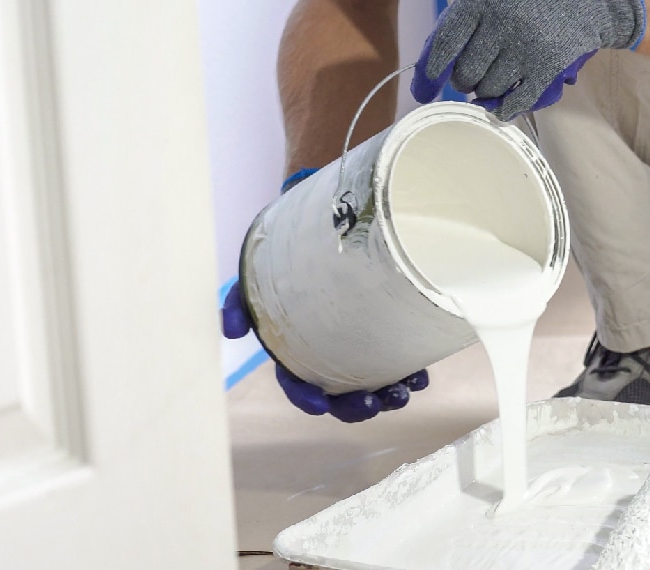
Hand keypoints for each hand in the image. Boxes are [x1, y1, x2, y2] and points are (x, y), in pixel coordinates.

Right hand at [222, 281, 428, 422]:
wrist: (323, 231)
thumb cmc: (285, 262)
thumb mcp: (256, 280)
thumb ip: (239, 304)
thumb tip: (229, 332)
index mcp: (297, 352)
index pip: (298, 384)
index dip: (307, 399)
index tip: (320, 405)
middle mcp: (330, 356)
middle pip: (342, 395)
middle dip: (357, 407)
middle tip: (374, 403)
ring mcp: (361, 347)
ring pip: (377, 385)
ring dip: (391, 396)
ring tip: (405, 391)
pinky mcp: (387, 335)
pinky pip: (402, 362)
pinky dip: (411, 374)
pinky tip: (420, 374)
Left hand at [411, 0, 645, 120]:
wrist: (588, 0)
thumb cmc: (526, 2)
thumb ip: (462, 24)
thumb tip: (430, 70)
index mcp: (481, 2)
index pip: (445, 44)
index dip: (430, 72)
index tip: (423, 91)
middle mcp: (503, 24)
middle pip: (466, 74)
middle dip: (464, 81)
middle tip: (471, 76)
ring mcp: (527, 47)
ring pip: (489, 90)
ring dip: (486, 93)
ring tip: (494, 80)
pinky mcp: (549, 66)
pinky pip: (518, 101)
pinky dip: (506, 109)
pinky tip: (503, 108)